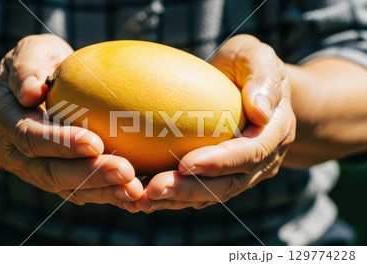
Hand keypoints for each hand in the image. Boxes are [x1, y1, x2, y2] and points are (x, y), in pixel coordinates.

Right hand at [0, 34, 142, 210]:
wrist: (31, 90)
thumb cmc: (38, 64)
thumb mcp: (30, 52)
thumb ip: (26, 67)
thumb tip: (30, 91)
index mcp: (4, 119)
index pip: (30, 136)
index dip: (61, 142)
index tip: (95, 143)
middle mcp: (16, 152)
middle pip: (50, 171)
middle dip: (89, 174)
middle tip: (125, 172)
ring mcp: (35, 169)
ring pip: (67, 189)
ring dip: (103, 192)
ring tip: (134, 191)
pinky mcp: (57, 178)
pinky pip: (81, 191)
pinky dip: (108, 195)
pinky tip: (135, 196)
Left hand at [135, 35, 295, 211]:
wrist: (252, 89)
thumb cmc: (248, 66)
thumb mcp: (258, 57)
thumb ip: (261, 78)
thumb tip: (259, 111)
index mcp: (275, 132)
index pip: (250, 153)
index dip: (219, 162)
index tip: (186, 164)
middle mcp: (263, 160)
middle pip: (228, 184)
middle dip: (190, 189)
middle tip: (154, 189)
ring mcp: (243, 173)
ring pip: (210, 194)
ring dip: (176, 199)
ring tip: (142, 200)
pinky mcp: (221, 176)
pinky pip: (198, 191)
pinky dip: (172, 197)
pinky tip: (142, 195)